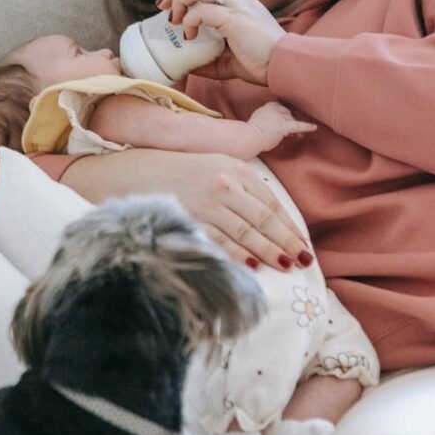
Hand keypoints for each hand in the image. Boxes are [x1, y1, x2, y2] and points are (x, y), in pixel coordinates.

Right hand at [61, 149, 312, 271]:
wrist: (129, 172)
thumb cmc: (173, 172)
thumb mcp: (211, 167)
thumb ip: (239, 187)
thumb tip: (266, 221)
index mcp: (234, 168)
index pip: (271, 202)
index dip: (289, 226)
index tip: (303, 244)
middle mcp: (224, 183)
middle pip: (264, 219)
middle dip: (287, 242)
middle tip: (304, 261)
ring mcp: (207, 202)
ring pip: (247, 232)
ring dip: (269, 252)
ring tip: (287, 267)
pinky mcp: (190, 217)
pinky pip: (220, 241)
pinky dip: (238, 255)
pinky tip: (252, 267)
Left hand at [159, 0, 286, 85]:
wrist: (284, 66)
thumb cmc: (262, 63)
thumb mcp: (229, 60)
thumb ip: (209, 60)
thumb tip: (187, 67)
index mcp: (239, 1)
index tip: (169, 6)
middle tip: (163, 7)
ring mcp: (237, 5)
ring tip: (174, 19)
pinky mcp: (235, 19)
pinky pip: (203, 10)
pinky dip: (190, 19)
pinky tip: (190, 34)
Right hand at [248, 102, 316, 150]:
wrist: (248, 137)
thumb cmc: (252, 132)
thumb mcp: (260, 118)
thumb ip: (270, 117)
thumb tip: (281, 123)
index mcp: (269, 105)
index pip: (282, 108)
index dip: (285, 117)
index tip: (284, 122)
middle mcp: (275, 108)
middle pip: (289, 114)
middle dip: (290, 122)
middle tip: (291, 133)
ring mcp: (280, 116)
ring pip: (292, 121)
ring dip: (295, 129)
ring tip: (297, 136)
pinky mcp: (284, 126)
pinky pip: (298, 125)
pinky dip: (307, 126)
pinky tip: (314, 128)